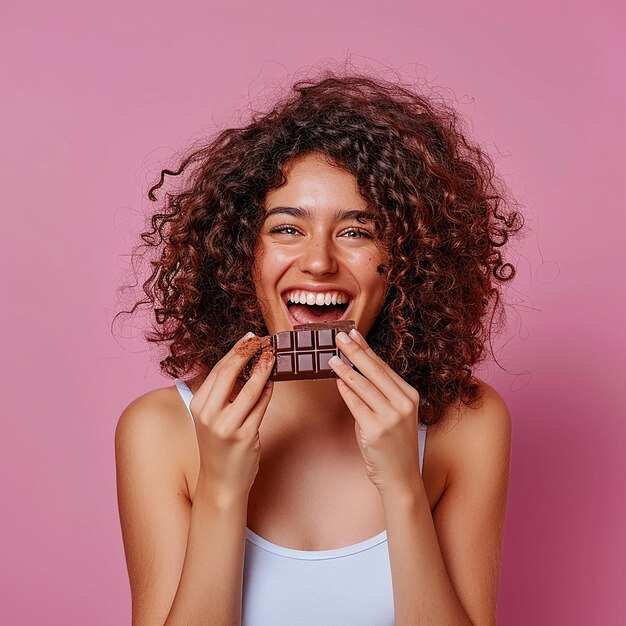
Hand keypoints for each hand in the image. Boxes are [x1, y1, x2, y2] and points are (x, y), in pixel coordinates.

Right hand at [189, 334, 274, 499]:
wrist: (220, 482)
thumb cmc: (218, 445)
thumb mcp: (211, 417)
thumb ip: (222, 393)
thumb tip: (243, 363)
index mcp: (197, 405)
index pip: (217, 370)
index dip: (235, 351)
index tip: (248, 338)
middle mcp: (209, 415)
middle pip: (230, 373)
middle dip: (249, 353)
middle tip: (263, 341)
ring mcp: (227, 427)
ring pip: (250, 389)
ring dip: (263, 369)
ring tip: (272, 357)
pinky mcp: (245, 437)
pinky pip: (260, 407)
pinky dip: (268, 392)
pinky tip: (273, 382)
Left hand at [328, 328, 421, 495]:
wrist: (400, 477)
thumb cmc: (393, 444)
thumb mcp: (392, 414)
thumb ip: (378, 393)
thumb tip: (353, 369)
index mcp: (410, 395)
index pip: (384, 366)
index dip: (366, 348)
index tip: (353, 334)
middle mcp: (403, 403)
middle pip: (374, 370)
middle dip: (355, 350)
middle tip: (339, 336)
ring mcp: (391, 416)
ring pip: (363, 385)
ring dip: (344, 369)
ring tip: (332, 357)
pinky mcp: (376, 429)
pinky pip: (356, 404)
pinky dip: (345, 390)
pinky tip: (337, 380)